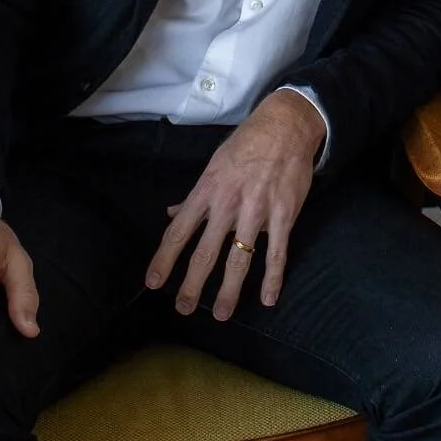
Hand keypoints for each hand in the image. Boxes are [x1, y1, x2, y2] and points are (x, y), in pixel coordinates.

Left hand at [145, 88, 324, 317]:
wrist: (286, 127)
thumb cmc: (246, 145)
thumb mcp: (214, 165)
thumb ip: (194, 195)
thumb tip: (172, 214)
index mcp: (207, 191)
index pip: (179, 231)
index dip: (165, 259)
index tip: (153, 282)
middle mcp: (228, 204)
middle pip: (205, 252)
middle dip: (192, 284)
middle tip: (184, 308)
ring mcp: (257, 211)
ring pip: (239, 258)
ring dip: (229, 290)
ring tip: (221, 314)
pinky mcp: (284, 215)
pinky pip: (276, 252)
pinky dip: (272, 278)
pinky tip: (267, 299)